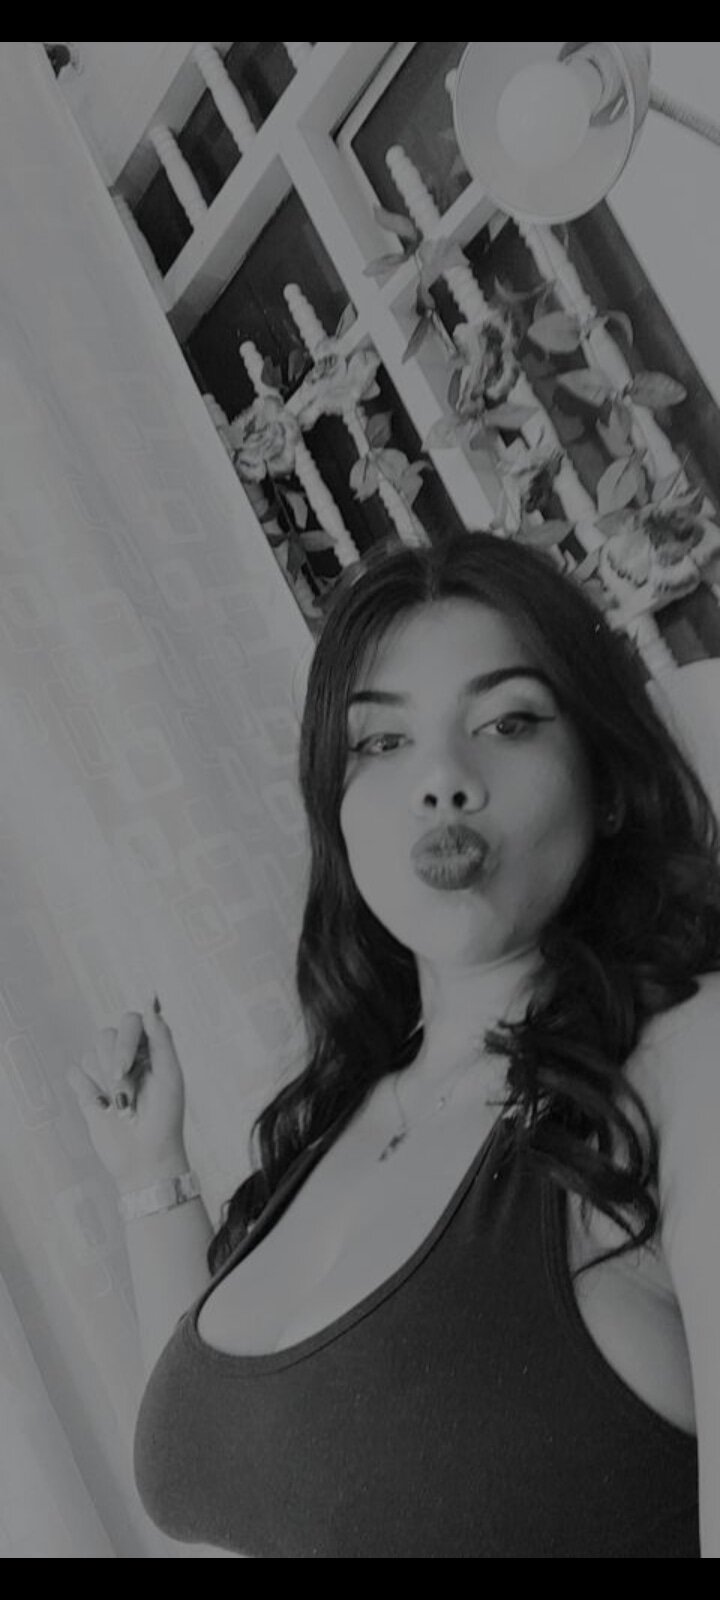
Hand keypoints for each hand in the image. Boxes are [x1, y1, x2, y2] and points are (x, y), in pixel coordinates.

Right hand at [67, 1001, 189, 1190]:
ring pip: (90, 1053)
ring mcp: (105, 1072)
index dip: (126, 1042)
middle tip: (126, 1097)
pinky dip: (87, 1090)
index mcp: (151, 1048)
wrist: (145, 1158)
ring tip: (121, 1108)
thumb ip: (161, 1038)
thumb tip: (151, 1002)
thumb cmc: (165, 1118)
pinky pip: (74, 1072)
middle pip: (105, 1035)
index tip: (126, 1067)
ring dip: (104, 1083)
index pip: (131, 1021)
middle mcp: (127, 1056)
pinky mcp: (88, 1089)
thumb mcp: (170, 1077)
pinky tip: (102, 1107)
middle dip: (114, 1066)